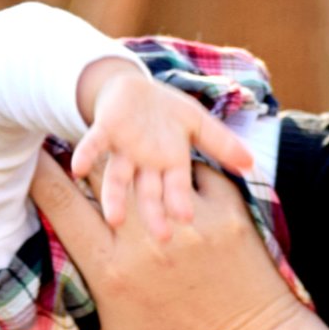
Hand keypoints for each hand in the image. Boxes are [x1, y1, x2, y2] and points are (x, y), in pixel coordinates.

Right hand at [28, 156, 306, 329]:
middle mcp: (144, 238)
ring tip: (126, 148)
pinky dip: (182, 168)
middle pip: (101, 172)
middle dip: (84, 155)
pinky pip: (195, 169)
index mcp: (110, 269)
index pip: (61, 204)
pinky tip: (175, 172)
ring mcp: (188, 219)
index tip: (28, 159)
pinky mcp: (226, 209)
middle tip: (76, 145)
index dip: (38, 174)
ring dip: (133, 157)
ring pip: (147, 165)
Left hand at [69, 62, 256, 239]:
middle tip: (159, 237)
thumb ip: (221, 143)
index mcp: (169, 163)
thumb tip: (251, 163)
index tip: (187, 219)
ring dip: (115, 196)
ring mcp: (123, 151)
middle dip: (153, 212)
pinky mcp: (104, 132)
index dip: (180, 200)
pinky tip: (77, 168)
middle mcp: (145, 164)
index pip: (176, 186)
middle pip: (148, 191)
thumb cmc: (165, 114)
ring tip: (115, 217)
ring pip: (118, 177)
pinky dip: (87, 154)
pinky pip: (93, 145)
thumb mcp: (197, 123)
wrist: (129, 93)